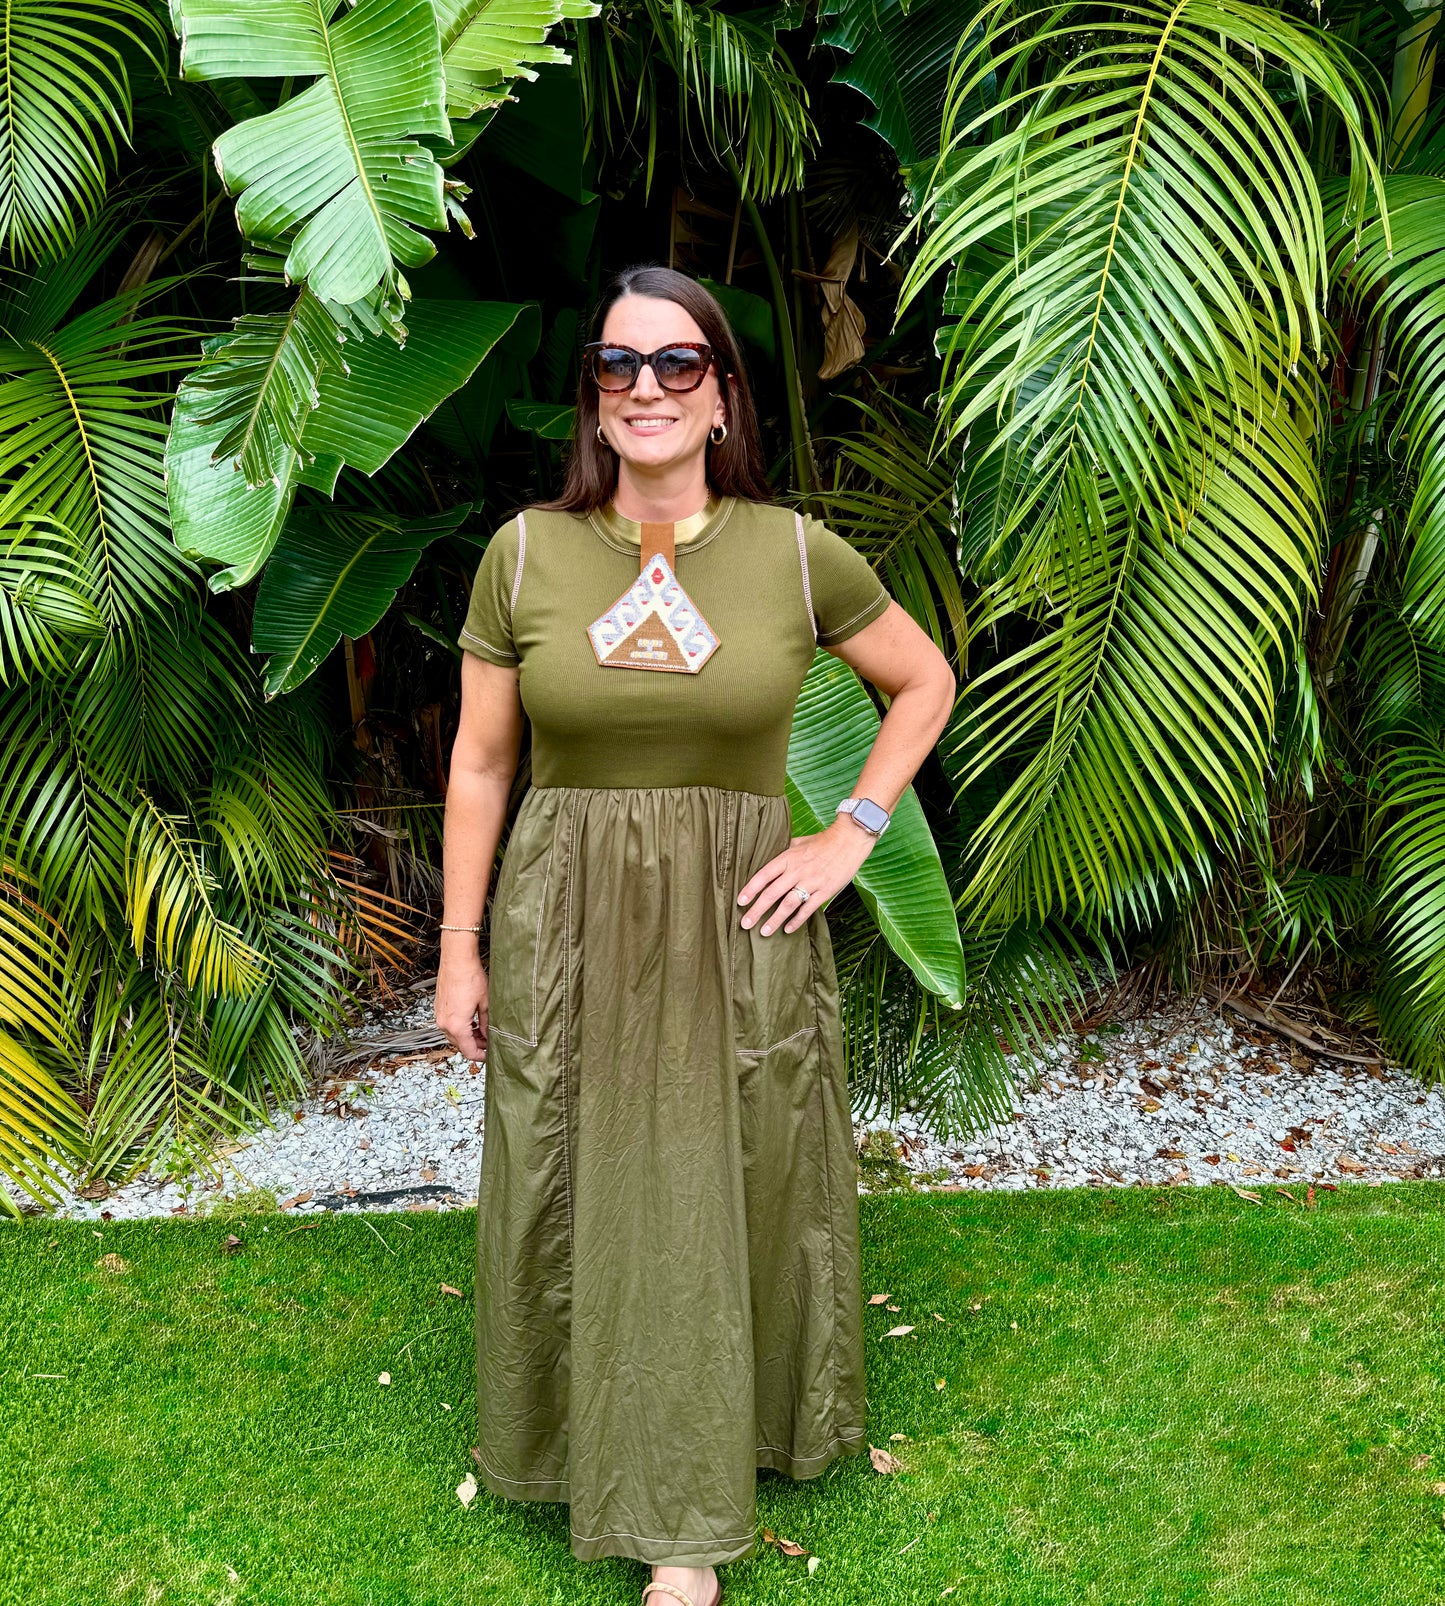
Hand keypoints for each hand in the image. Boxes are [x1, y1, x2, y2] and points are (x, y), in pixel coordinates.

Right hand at [435, 941, 488, 1060]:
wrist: (457, 960)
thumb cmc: (471, 978)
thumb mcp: (485, 1004)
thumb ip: (487, 1024)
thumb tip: (488, 1035)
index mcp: (456, 1026)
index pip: (468, 1051)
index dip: (480, 1056)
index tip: (489, 1056)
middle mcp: (444, 1023)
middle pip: (460, 1045)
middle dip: (475, 1046)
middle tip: (489, 1042)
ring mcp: (439, 1015)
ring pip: (454, 1035)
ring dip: (467, 1036)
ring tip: (482, 1031)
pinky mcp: (438, 1008)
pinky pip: (449, 1024)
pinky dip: (460, 1027)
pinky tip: (471, 1021)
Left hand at [737, 819, 877, 934]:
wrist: (849, 840)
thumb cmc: (823, 841)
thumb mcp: (799, 841)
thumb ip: (783, 851)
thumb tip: (768, 857)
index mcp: (788, 857)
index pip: (764, 875)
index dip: (750, 890)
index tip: (740, 902)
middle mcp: (797, 870)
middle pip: (772, 893)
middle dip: (756, 910)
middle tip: (744, 924)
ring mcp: (812, 882)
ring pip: (788, 904)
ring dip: (775, 920)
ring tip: (763, 932)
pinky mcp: (825, 891)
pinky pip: (808, 909)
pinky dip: (797, 920)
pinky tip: (788, 929)